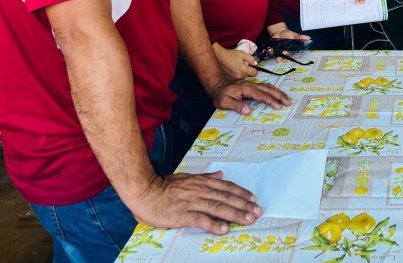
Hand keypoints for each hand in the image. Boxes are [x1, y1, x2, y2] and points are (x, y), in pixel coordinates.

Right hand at [132, 171, 261, 233]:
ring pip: (218, 208)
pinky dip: (213, 224)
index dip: (241, 193)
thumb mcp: (187, 178)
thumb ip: (205, 177)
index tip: (254, 199)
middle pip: (226, 198)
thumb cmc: (165, 186)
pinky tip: (224, 229)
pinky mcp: (181, 214)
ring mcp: (191, 202)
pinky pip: (200, 219)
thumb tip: (221, 174)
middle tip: (258, 212)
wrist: (144, 191)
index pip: (226, 187)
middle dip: (244, 205)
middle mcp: (200, 191)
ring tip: (248, 220)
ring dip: (235, 214)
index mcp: (202, 182)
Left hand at [210, 77, 291, 115]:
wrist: (217, 85)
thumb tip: (248, 111)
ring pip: (269, 87)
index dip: (270, 101)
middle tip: (288, 103)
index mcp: (246, 89)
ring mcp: (253, 84)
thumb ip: (236, 105)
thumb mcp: (224, 101)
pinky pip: (266, 87)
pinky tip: (278, 94)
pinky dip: (274, 90)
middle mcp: (252, 85)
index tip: (278, 107)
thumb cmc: (220, 95)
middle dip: (279, 96)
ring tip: (287, 99)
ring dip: (279, 93)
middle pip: (268, 89)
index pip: (261, 95)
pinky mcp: (253, 86)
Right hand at [213, 44, 255, 80]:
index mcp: (244, 70)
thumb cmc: (230, 55)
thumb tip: (255, 63)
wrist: (219, 57)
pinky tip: (233, 69)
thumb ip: (251, 59)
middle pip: (248, 76)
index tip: (252, 67)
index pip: (255, 73)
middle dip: (247, 70)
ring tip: (236, 66)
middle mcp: (239, 76)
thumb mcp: (243, 54)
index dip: (254, 69)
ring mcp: (234, 79)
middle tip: (242, 64)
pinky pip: (236, 78)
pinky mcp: (229, 79)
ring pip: (242, 77)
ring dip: (241, 73)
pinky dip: (236, 74)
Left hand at [268, 25, 310, 60]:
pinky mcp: (273, 51)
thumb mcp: (294, 35)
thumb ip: (300, 37)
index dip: (288, 54)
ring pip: (277, 55)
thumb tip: (309, 38)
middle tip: (280, 53)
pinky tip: (270, 49)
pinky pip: (271, 53)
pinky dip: (270, 51)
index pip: (290, 54)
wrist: (279, 32)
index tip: (286, 53)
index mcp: (291, 50)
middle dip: (282, 56)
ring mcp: (279, 52)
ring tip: (273, 52)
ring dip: (275, 55)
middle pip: (283, 56)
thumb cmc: (288, 34)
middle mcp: (285, 52)